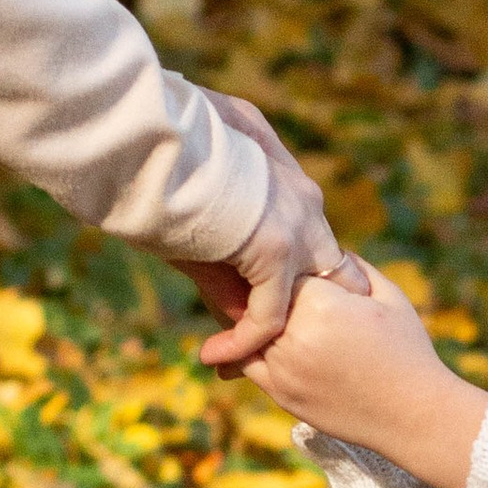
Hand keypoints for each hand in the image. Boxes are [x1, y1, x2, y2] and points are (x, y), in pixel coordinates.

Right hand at [187, 90, 370, 365]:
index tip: (265, 294)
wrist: (159, 130)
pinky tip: (215, 354)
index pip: (312, 235)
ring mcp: (296, 229)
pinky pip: (269, 317)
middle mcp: (305, 203)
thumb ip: (224, 208)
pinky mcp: (276, 254)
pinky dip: (244, 341)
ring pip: (304, 298)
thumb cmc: (166, 137)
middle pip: (328, 271)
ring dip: (278, 331)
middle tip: (288, 343)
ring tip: (240, 357)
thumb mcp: (205, 167)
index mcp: (290, 176)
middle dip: (314, 309)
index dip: (299, 270)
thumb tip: (224, 258)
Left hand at [242, 271, 487, 487]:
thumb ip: (352, 267)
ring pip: (246, 330)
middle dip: (261, 289)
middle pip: (259, 298)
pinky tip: (254, 337)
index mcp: (322, 305)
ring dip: (249, 317)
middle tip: (249, 276)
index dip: (288, 268)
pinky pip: (247, 363)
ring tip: (250, 304)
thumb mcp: (389, 296)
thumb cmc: (408, 351)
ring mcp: (284, 369)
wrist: (414, 416)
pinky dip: (245, 349)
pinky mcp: (281, 395)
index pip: (285, 271)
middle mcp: (295, 336)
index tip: (290, 266)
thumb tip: (322, 250)